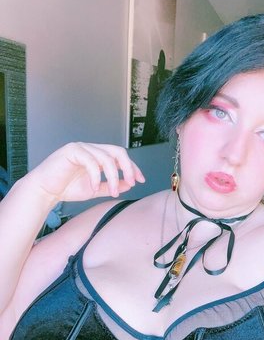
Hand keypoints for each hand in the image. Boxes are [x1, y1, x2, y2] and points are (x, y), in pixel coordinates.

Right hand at [28, 142, 144, 202]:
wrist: (46, 191)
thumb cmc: (67, 188)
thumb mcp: (95, 189)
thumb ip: (111, 186)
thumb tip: (128, 185)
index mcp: (98, 156)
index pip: (120, 157)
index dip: (132, 167)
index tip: (140, 180)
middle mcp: (91, 149)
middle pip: (117, 151)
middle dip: (128, 167)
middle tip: (132, 182)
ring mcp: (81, 148)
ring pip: (106, 157)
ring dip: (113, 176)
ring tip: (113, 191)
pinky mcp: (71, 150)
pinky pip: (90, 161)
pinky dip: (96, 175)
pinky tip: (94, 186)